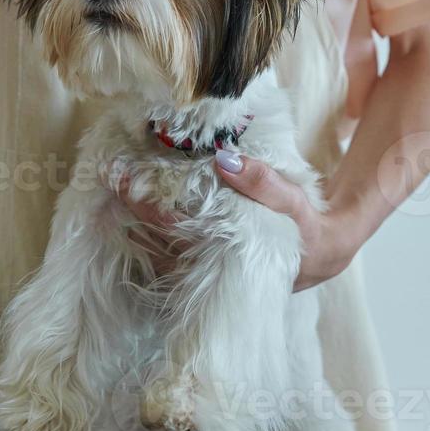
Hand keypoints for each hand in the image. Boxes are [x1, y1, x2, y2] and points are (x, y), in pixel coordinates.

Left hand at [117, 158, 361, 291]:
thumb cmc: (307, 226)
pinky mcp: (205, 267)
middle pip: (153, 238)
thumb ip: (261, 181)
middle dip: (129, 207)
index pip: (169, 225)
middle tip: (106, 175)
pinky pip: (165, 250)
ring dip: (132, 220)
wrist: (323, 255)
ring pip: (155, 248)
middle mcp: (208, 268)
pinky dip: (145, 230)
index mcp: (224, 253)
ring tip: (110, 190)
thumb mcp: (292, 200)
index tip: (117, 175)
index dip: (141, 200)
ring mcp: (204, 270)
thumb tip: (225, 159)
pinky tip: (131, 210)